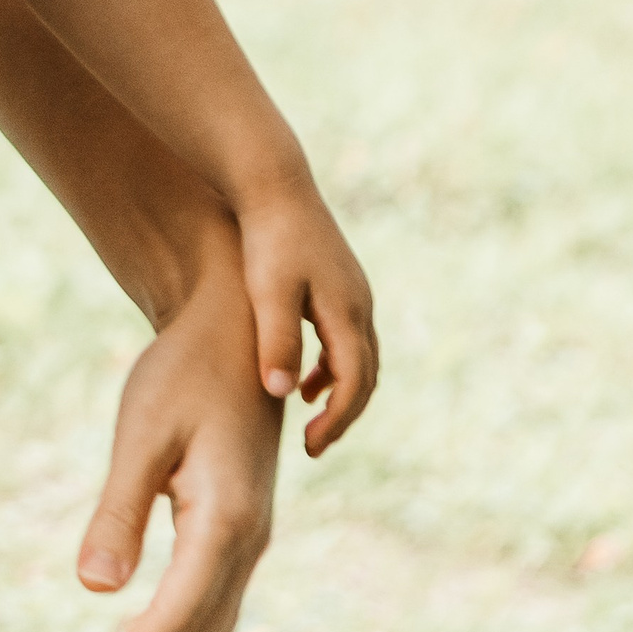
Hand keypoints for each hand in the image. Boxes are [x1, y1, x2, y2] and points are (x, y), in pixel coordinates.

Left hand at [62, 260, 281, 631]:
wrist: (238, 331)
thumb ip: (119, 509)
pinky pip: (203, 624)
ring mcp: (245, 551)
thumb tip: (94, 588)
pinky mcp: (231, 545)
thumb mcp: (142, 430)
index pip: (173, 618)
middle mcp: (246, 548)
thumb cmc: (182, 372)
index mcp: (226, 523)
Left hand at [239, 186, 377, 453]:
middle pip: (365, 377)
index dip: (336, 422)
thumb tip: (282, 395)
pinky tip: (299, 376)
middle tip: (315, 445)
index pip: (354, 385)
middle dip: (344, 415)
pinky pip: (344, 339)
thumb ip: (276, 341)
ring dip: (339, 391)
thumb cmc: (266, 238)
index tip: (311, 448)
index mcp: (348, 312)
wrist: (272, 182)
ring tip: (308, 416)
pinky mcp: (338, 283)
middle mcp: (360, 305)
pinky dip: (330, 366)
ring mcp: (353, 293)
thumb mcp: (267, 293)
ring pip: (358, 358)